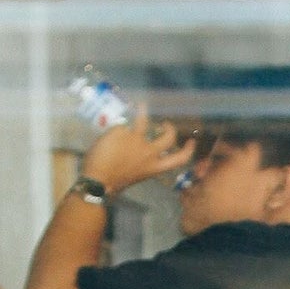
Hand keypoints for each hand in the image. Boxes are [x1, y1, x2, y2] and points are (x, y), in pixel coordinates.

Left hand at [80, 114, 194, 197]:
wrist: (98, 180)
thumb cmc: (113, 182)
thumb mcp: (135, 175)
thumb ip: (140, 162)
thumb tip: (137, 151)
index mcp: (154, 168)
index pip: (179, 159)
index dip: (188, 150)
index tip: (191, 142)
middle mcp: (149, 153)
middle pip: (168, 137)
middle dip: (170, 129)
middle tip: (166, 124)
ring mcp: (137, 141)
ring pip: (144, 120)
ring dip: (144, 110)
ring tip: (142, 106)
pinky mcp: (123, 132)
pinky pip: (121, 126)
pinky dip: (115, 129)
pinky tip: (108, 134)